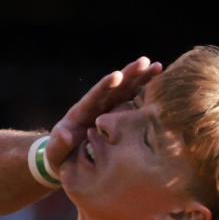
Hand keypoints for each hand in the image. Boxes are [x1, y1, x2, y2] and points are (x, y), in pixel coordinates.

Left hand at [47, 56, 161, 167]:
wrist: (67, 157)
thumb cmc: (59, 154)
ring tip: (158, 66)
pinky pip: (135, 103)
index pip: (95, 95)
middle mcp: (99, 105)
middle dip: (129, 74)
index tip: (116, 75)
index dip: (106, 85)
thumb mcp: (55, 150)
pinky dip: (147, 94)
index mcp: (83, 111)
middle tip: (144, 62)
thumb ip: (59, 143)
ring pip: (128, 90)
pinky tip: (163, 85)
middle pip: (115, 87)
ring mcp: (110, 109)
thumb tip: (66, 133)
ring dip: (142, 79)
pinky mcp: (120, 116)